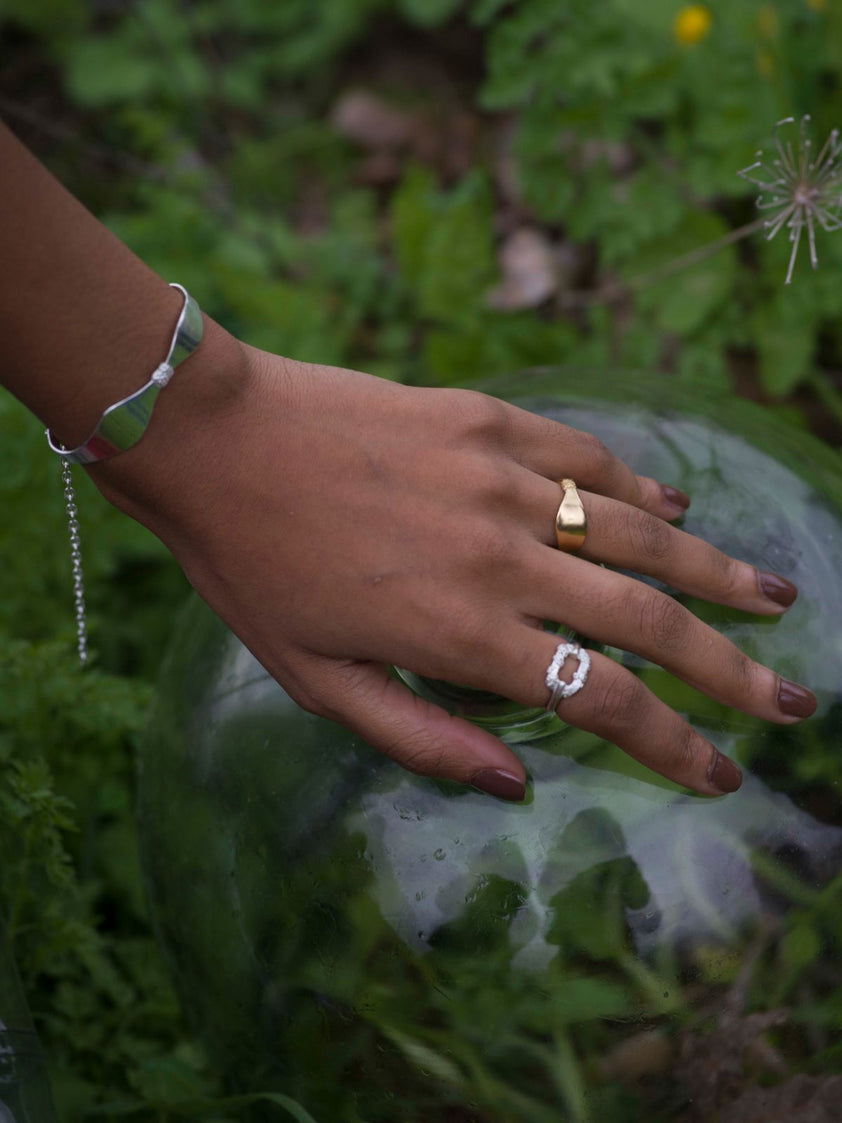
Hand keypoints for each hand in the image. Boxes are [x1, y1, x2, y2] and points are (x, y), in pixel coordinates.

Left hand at [93, 332, 814, 800]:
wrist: (216, 443)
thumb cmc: (256, 570)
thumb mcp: (319, 682)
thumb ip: (423, 735)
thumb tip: (515, 785)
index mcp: (463, 632)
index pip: (604, 700)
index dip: (675, 744)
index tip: (722, 771)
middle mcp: (502, 557)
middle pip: (648, 621)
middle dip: (731, 669)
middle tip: (790, 698)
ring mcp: (502, 479)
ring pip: (637, 533)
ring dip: (713, 572)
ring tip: (771, 597)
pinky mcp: (488, 420)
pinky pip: (586, 458)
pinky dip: (640, 487)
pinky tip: (675, 510)